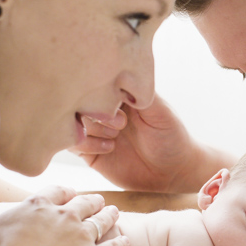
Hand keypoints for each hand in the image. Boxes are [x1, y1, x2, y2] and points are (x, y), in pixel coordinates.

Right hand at [0, 186, 129, 245]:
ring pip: (102, 221)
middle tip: (98, 199)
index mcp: (37, 207)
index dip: (64, 192)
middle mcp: (64, 216)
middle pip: (83, 203)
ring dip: (110, 215)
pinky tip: (127, 241)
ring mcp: (83, 236)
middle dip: (92, 200)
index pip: (55, 192)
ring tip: (115, 212)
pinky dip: (121, 243)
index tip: (70, 192)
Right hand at [75, 95, 225, 192]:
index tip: (122, 105)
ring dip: (93, 128)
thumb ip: (140, 93)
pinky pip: (72, 144)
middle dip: (96, 112)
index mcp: (119, 95)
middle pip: (79, 102)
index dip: (103, 92)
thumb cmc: (171, 136)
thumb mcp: (160, 112)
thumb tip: (122, 74)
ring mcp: (96, 130)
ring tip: (116, 136)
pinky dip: (86, 144)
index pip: (96, 83)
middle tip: (121, 124)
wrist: (172, 171)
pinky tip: (109, 148)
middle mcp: (104, 110)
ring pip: (72, 122)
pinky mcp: (90, 152)